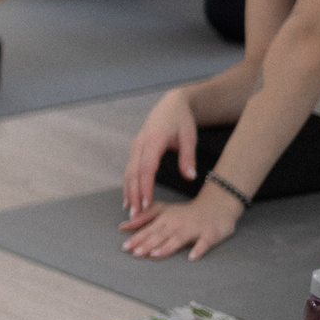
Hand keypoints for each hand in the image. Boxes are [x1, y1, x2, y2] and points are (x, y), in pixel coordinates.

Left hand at [119, 188, 241, 260]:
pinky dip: (198, 249)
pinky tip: (191, 257)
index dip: (137, 238)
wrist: (215, 206)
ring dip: (167, 247)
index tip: (125, 247)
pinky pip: (204, 243)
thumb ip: (143, 218)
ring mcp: (194, 229)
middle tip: (136, 253)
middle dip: (148, 244)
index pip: (148, 230)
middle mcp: (178, 224)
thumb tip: (122, 227)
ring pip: (178, 239)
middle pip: (161, 235)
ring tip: (155, 255)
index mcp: (165, 219)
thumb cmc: (185, 212)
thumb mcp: (162, 210)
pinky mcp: (210, 234)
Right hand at [123, 91, 198, 216]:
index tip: (146, 204)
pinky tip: (130, 198)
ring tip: (131, 211)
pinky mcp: (135, 150)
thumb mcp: (189, 137)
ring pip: (128, 173)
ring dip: (129, 192)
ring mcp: (135, 147)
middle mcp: (140, 145)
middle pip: (133, 174)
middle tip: (136, 215)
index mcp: (153, 141)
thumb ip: (188, 157)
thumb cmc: (181, 120)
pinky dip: (129, 185)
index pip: (146, 169)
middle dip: (134, 195)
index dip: (145, 188)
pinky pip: (129, 170)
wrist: (171, 104)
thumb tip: (191, 176)